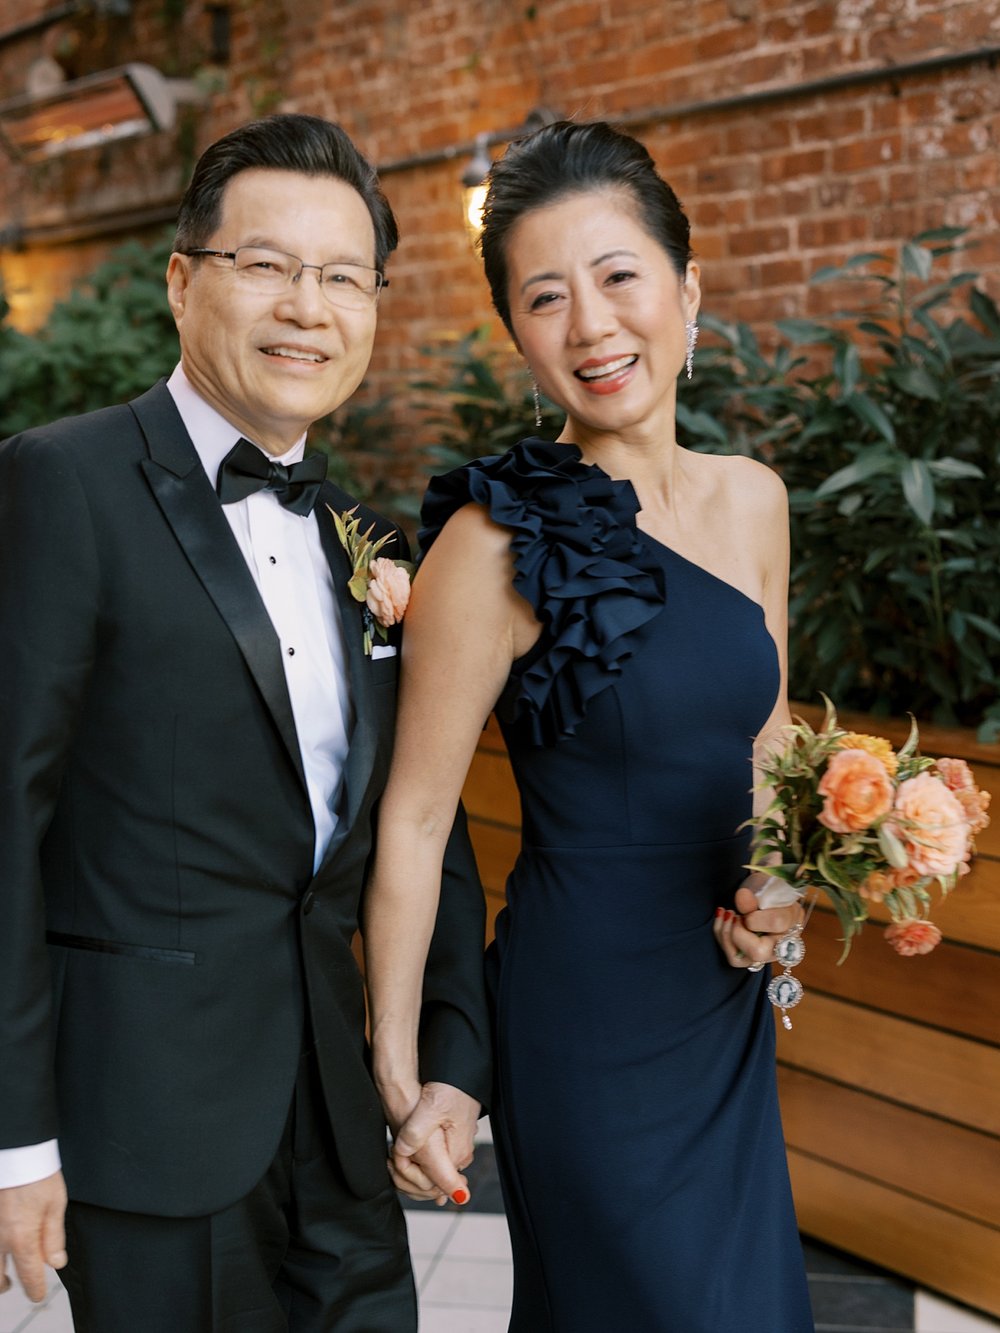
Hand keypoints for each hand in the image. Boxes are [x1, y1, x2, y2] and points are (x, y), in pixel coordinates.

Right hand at [0, 1172, 67, 1302]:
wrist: (16, 1151)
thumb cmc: (36, 1174)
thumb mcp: (55, 1204)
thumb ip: (53, 1237)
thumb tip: (56, 1262)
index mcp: (22, 1238)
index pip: (29, 1276)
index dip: (36, 1289)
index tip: (39, 1294)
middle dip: (5, 1285)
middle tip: (11, 1285)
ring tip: (1, 1274)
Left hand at [390, 1083, 479, 1206]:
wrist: (458, 1069)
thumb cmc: (449, 1086)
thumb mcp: (430, 1108)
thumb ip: (416, 1135)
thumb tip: (403, 1154)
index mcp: (456, 1153)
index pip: (431, 1185)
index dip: (408, 1175)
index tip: (395, 1159)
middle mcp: (459, 1155)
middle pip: (431, 1183)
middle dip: (408, 1174)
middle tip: (393, 1154)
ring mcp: (456, 1148)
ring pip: (431, 1173)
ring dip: (411, 1167)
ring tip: (397, 1148)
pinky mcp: (451, 1140)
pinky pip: (434, 1161)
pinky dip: (418, 1159)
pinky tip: (407, 1147)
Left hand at [714, 882, 804, 969]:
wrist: (763, 897)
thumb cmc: (765, 891)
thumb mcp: (762, 885)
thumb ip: (754, 894)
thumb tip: (742, 897)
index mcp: (792, 919)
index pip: (776, 923)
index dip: (754, 915)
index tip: (745, 901)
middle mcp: (783, 943)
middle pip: (758, 952)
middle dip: (736, 931)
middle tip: (733, 914)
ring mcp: (767, 955)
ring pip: (741, 959)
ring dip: (725, 934)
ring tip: (726, 914)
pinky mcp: (752, 959)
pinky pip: (733, 958)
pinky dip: (722, 938)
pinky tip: (722, 921)